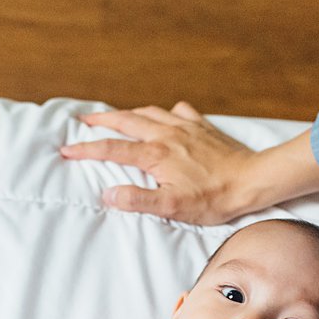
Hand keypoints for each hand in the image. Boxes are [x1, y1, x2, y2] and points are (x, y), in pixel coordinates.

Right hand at [60, 102, 258, 224]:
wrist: (252, 179)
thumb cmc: (214, 197)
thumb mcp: (173, 206)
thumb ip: (138, 200)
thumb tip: (108, 194)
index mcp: (155, 154)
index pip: (112, 149)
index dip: (86, 149)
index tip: (66, 150)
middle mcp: (166, 134)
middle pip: (125, 121)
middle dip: (100, 120)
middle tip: (82, 120)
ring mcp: (185, 126)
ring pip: (149, 112)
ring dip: (128, 113)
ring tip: (117, 116)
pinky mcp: (202, 126)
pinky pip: (179, 111)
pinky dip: (165, 112)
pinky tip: (166, 116)